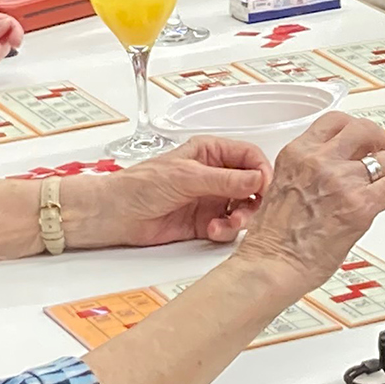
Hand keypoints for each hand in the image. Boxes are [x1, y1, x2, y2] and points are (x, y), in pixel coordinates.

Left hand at [66, 138, 271, 248]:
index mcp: (210, 152)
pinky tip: (212, 230)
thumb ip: (224, 180)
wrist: (117, 214)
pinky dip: (226, 231)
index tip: (267, 187)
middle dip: (255, 199)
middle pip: (251, 185)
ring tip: (230, 223)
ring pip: (243, 208)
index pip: (249, 156)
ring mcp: (211, 199)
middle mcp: (214, 175)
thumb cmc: (142, 184)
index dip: (262, 170)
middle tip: (252, 210)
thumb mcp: (187, 177)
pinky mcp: (205, 222)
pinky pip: (228, 227)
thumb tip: (256, 179)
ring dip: (241, 218)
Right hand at [238, 114, 384, 290]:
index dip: (354, 127)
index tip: (360, 137)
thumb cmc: (273, 236)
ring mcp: (342, 182)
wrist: (274, 263)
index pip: (335, 122)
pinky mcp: (360, 206)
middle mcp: (321, 161)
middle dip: (377, 138)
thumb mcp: (284, 183)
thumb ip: (309, 169)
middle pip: (362, 130)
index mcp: (298, 153)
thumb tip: (335, 167)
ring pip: (382, 160)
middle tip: (382, 149)